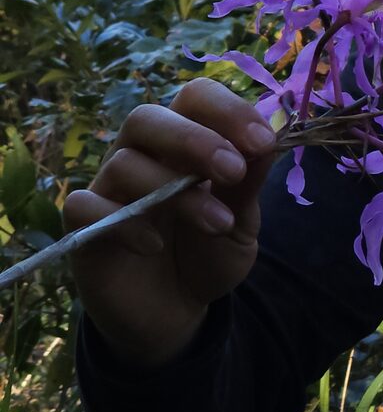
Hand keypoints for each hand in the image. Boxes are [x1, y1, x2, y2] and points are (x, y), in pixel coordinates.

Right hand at [64, 79, 277, 367]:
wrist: (177, 312)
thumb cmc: (208, 255)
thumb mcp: (240, 225)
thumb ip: (248, 187)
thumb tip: (268, 144)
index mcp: (184, 144)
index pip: (194, 99)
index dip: (227, 110)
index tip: (264, 142)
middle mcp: (142, 156)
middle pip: (147, 117)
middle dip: (194, 139)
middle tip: (233, 172)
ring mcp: (109, 189)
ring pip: (123, 162)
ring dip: (176, 191)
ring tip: (217, 224)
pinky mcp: (85, 226)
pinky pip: (85, 206)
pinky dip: (124, 223)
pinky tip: (155, 245)